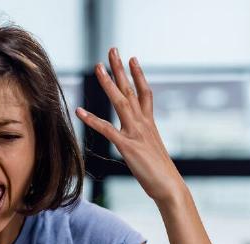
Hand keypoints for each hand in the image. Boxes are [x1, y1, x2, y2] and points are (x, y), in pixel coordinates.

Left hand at [75, 47, 185, 204]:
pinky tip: (79, 111)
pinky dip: (91, 119)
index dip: (138, 75)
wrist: (169, 187)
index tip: (133, 59)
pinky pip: (107, 129)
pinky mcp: (127, 146)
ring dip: (108, 83)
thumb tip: (139, 142)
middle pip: (131, 90)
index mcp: (150, 124)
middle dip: (121, 69)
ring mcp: (136, 133)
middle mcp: (143, 123)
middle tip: (113, 50)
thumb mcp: (151, 152)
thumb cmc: (160, 173)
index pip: (145, 93)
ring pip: (120, 101)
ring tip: (98, 67)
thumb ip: (143, 141)